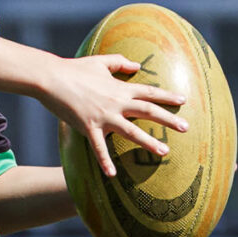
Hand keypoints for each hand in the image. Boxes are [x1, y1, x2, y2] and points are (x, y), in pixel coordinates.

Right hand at [40, 53, 187, 177]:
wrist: (52, 78)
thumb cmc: (75, 69)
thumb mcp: (100, 62)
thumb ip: (120, 62)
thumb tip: (137, 65)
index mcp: (120, 87)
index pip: (149, 92)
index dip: (167, 96)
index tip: (183, 100)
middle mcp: (116, 102)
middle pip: (148, 111)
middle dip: (169, 119)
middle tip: (186, 128)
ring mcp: (104, 116)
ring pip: (131, 131)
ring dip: (148, 142)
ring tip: (164, 151)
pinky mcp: (88, 127)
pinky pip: (99, 148)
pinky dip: (105, 161)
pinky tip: (112, 175)